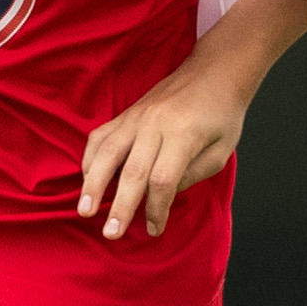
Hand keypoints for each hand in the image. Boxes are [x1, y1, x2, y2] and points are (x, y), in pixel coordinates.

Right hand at [79, 72, 249, 240]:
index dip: (156, 209)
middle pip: (132, 171)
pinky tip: (87, 179)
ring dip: (93, 184)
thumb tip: (162, 197)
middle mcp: (156, 124)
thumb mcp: (221, 151)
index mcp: (184, 135)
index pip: (163, 180)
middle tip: (111, 233)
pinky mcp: (126, 113)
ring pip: (107, 152)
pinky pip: (100, 136)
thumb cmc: (222, 115)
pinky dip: (90, 158)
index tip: (154, 229)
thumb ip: (192, 176)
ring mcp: (137, 117)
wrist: (213, 72)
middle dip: (120, 206)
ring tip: (85, 209)